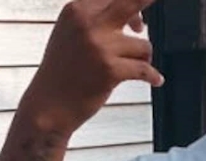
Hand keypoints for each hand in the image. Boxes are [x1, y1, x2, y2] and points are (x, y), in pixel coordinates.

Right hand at [20, 0, 163, 136]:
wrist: (48, 105)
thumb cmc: (62, 72)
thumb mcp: (71, 34)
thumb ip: (97, 21)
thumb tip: (138, 22)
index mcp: (76, 10)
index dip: (132, 7)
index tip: (137, 25)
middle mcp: (88, 23)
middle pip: (130, 3)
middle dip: (147, 2)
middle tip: (154, 14)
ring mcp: (100, 47)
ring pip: (143, 44)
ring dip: (145, 57)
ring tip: (136, 67)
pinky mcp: (110, 70)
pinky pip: (145, 69)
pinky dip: (153, 76)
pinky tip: (156, 80)